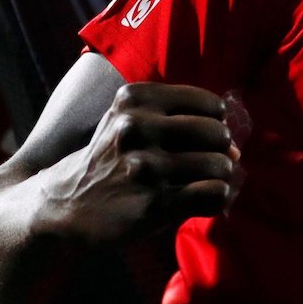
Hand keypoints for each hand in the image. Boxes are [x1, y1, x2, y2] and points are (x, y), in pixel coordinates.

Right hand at [39, 83, 239, 248]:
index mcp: (135, 99)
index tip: (202, 137)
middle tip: (206, 162)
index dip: (215, 123)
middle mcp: (138, 128)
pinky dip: (217, 199)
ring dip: (220, 177)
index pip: (210, 105)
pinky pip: (215, 194)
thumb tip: (237, 148)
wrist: (65, 204)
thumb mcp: (129, 120)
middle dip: (220, 150)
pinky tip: (202, 201)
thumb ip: (180, 122)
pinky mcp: (154, 204)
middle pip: (218, 133)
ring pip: (221, 165)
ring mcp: (146, 167)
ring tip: (204, 183)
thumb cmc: (111, 158)